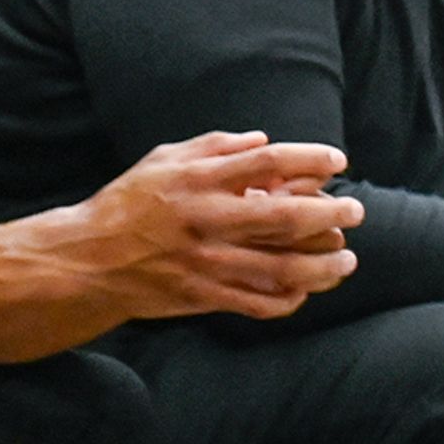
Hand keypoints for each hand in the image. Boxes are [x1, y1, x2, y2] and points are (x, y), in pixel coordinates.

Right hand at [78, 131, 362, 322]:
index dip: (309, 159)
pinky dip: (289, 299)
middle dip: (330, 214)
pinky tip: (305, 290)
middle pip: (284, 217)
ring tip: (346, 260)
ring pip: (280, 268)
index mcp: (197, 180)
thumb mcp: (164, 159)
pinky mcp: (203, 297)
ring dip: (322, 265)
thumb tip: (262, 141)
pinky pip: (258, 303)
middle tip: (355, 211)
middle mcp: (206, 221)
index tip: (338, 161)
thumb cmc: (128, 202)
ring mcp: (206, 263)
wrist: (88, 261)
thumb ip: (214, 147)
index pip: (267, 163)